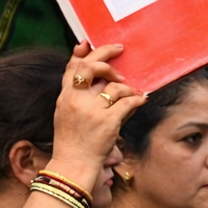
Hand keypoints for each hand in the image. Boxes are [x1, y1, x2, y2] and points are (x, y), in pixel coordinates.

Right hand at [52, 44, 146, 190]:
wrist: (73, 164)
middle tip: (119, 50)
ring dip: (127, 86)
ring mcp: (91, 110)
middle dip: (106, 54)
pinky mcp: (107, 121)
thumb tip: (96, 78)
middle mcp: (76, 101)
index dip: (81, 54)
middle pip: (90, 67)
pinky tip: (142, 100)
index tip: (88, 43)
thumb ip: (79, 96)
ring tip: (131, 91)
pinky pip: (128, 101)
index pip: (71, 69)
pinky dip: (138, 99)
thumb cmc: (74, 140)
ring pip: (115, 85)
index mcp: (65, 98)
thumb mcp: (68, 114)